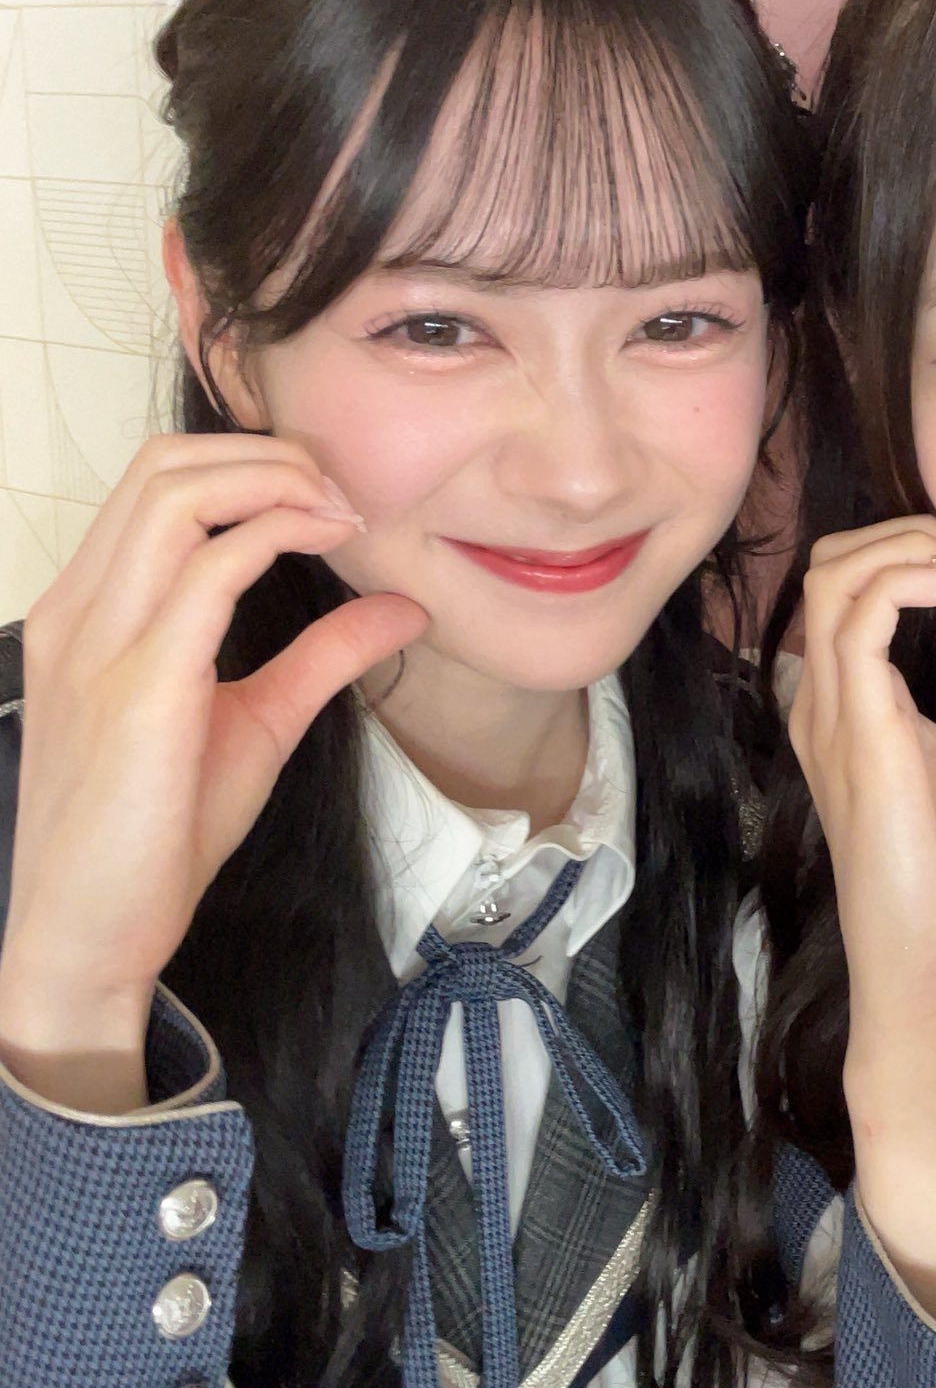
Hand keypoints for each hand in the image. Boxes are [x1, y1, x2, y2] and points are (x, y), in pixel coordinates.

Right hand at [0, 434, 425, 1106]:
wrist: (88, 935)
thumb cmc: (152, 838)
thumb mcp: (256, 723)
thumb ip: (322, 656)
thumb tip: (404, 606)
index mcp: (88, 612)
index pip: (155, 481)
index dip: (251, 461)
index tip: (331, 494)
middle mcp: (79, 611)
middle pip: (160, 463)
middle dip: (267, 453)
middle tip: (345, 489)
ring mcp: (99, 644)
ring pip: (175, 492)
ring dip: (275, 479)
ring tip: (343, 509)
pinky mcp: (140, 689)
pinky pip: (209, 569)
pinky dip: (279, 533)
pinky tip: (331, 544)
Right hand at [792, 515, 935, 1037]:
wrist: (934, 965)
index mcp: (854, 705)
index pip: (853, 588)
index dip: (916, 553)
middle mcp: (827, 700)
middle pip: (832, 564)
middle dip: (905, 534)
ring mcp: (830, 713)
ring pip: (835, 574)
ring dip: (908, 547)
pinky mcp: (853, 729)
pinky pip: (858, 613)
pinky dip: (912, 579)